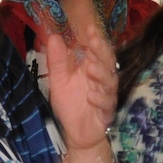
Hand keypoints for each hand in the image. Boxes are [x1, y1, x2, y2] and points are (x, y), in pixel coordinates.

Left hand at [39, 14, 116, 152]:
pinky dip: (100, 99)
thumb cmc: (70, 104)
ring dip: (101, 74)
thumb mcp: (59, 80)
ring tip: (90, 68)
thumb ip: (58, 60)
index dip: (96, 39)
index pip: (97, 50)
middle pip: (107, 62)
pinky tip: (91, 95)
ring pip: (109, 82)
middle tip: (93, 43)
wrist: (76, 134)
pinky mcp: (106, 113)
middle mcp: (102, 80)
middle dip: (101, 52)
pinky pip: (106, 105)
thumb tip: (53, 36)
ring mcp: (106, 96)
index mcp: (92, 68)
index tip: (90, 27)